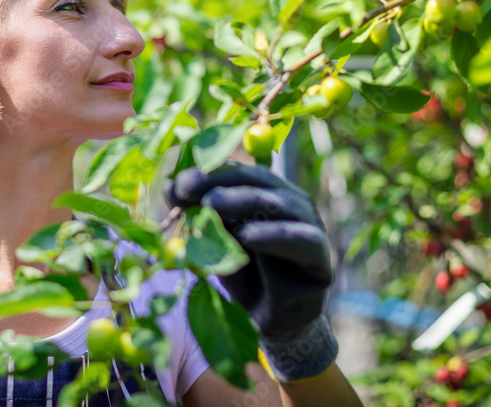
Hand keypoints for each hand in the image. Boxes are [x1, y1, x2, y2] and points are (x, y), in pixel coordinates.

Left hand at [164, 162, 338, 382]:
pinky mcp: (321, 257)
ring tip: (210, 206)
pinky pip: (301, 239)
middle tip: (188, 189)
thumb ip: (200, 216)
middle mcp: (292, 202)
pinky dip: (273, 235)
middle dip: (220, 182)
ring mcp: (310, 226)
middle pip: (258, 180)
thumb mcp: (216, 242)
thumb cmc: (243, 274)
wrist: (270, 320)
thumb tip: (170, 187)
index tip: (175, 185)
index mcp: (267, 191)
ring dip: (242, 201)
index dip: (207, 173)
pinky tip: (247, 236)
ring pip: (280, 204)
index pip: (238, 171)